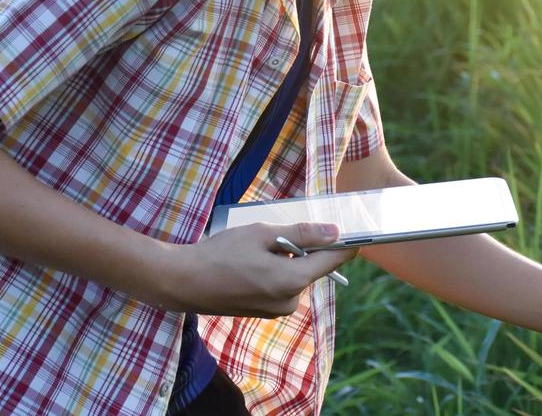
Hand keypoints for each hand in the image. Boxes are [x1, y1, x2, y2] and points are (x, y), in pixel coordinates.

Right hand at [152, 221, 357, 317]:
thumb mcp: (263, 234)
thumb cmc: (221, 253)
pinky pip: (281, 284)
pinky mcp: (264, 311)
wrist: (183, 282)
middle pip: (312, 267)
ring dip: (286, 258)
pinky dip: (275, 270)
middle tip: (276, 232)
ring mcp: (276, 309)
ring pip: (295, 275)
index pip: (333, 261)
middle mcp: (289, 301)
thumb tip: (335, 231)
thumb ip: (302, 234)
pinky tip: (250, 262)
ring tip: (256, 248)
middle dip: (303, 247)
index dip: (347, 244)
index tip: (358, 230)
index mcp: (292, 281)